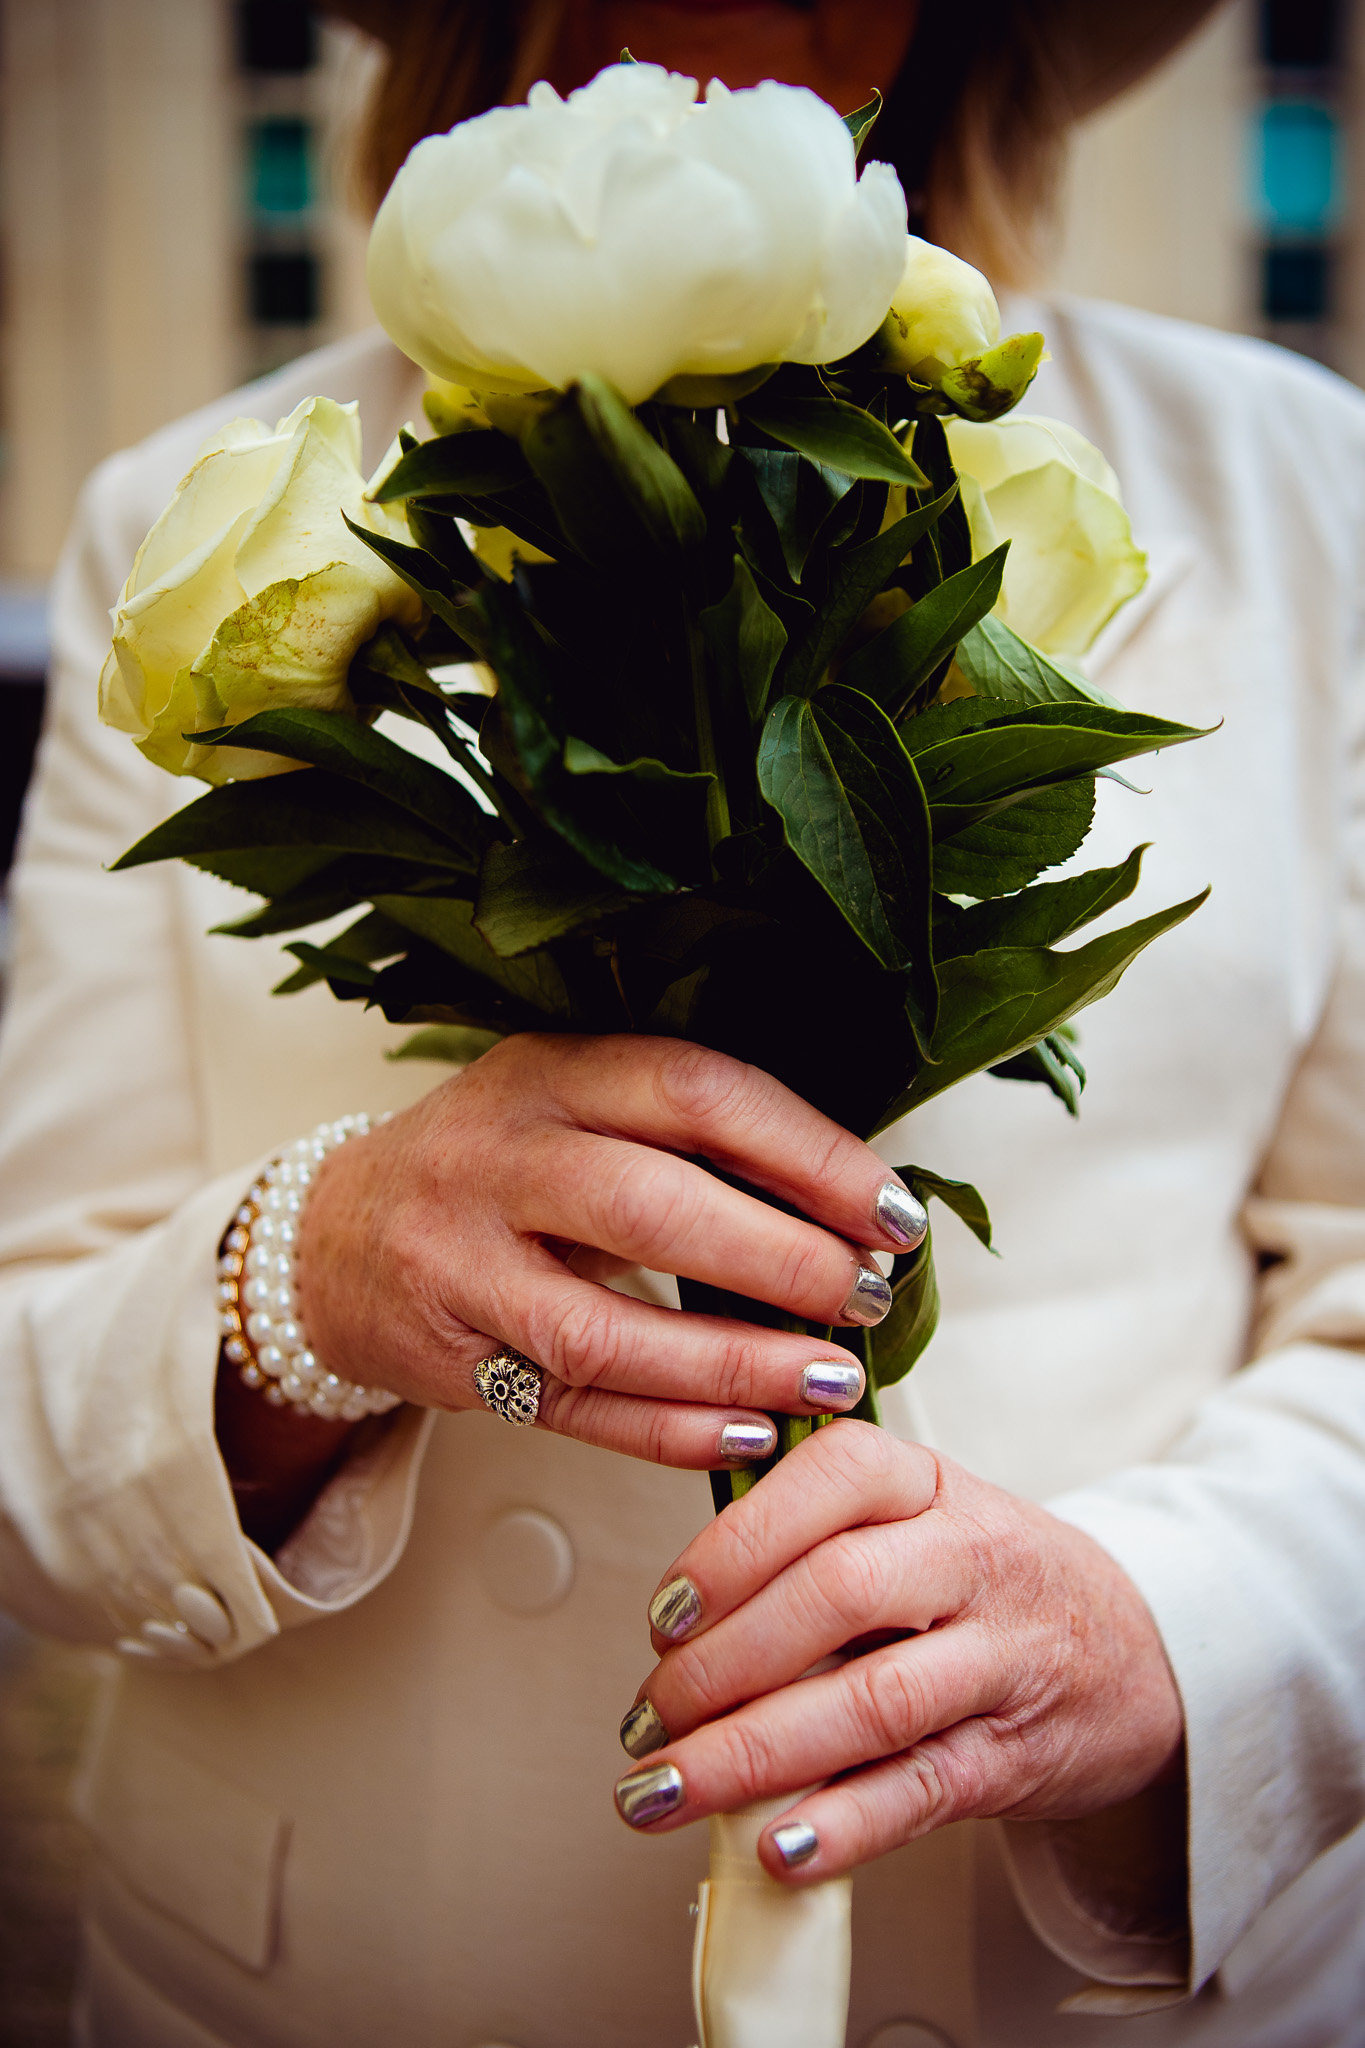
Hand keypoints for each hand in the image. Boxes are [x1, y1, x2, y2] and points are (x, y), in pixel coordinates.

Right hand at [289, 1035, 924, 1469]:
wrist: (330, 1237)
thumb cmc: (496, 1164)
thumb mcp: (570, 1102)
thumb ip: (682, 1130)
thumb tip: (852, 1201)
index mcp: (547, 1070)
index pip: (696, 1093)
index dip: (807, 1153)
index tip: (890, 1210)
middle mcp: (494, 1156)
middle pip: (653, 1206)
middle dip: (782, 1258)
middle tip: (865, 1294)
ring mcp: (458, 1262)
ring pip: (609, 1329)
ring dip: (736, 1362)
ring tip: (833, 1379)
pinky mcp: (449, 1359)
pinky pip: (574, 1407)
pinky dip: (671, 1430)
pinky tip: (752, 1433)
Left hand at [613, 1423, 1182, 1880]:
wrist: (1140, 1651)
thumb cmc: (987, 1583)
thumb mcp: (919, 1518)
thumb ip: (812, 1541)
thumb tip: (675, 1619)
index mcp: (929, 1484)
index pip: (831, 1479)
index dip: (735, 1545)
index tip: (662, 1614)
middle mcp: (971, 1558)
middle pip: (838, 1592)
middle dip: (723, 1661)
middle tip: (647, 1714)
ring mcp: (1001, 1658)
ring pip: (871, 1699)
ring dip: (752, 1754)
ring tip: (663, 1790)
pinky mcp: (1016, 1755)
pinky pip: (922, 1789)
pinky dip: (843, 1824)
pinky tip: (773, 1847)